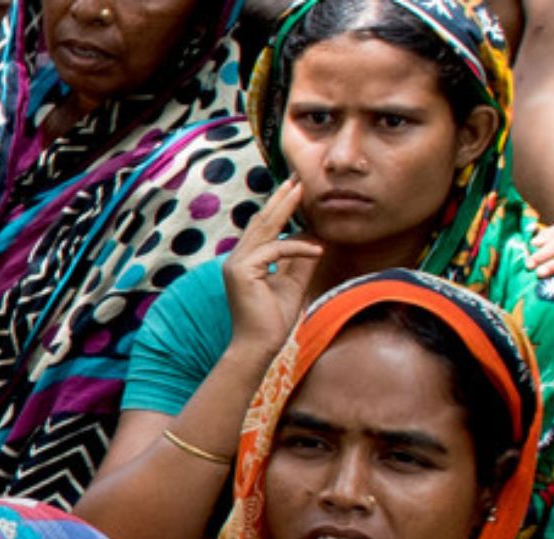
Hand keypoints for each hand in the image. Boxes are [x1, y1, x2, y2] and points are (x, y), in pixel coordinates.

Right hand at [223, 179, 323, 354]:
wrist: (259, 346)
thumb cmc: (273, 321)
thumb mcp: (293, 284)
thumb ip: (300, 261)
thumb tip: (315, 238)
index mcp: (245, 261)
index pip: (263, 229)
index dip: (278, 208)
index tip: (294, 189)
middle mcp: (237, 258)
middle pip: (261, 222)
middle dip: (280, 198)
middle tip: (297, 177)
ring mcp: (236, 263)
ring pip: (265, 229)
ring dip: (286, 208)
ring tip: (302, 189)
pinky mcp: (242, 271)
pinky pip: (275, 250)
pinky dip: (297, 247)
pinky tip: (317, 250)